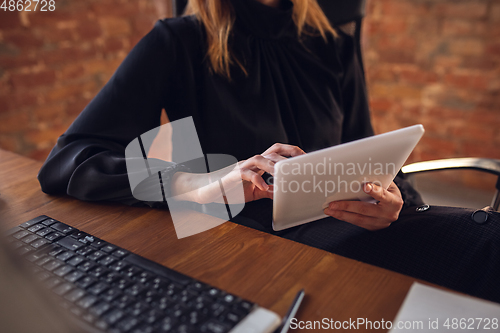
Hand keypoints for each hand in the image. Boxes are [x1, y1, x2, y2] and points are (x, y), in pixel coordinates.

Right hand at [171, 143, 304, 203]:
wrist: (210, 192)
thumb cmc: (232, 190)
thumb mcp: (255, 192)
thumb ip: (269, 191)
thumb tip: (283, 194)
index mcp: (259, 165)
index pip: (278, 152)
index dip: (292, 152)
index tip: (307, 158)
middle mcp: (252, 162)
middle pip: (273, 150)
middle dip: (288, 153)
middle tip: (302, 161)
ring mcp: (242, 167)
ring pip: (260, 159)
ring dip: (273, 165)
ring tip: (283, 173)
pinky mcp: (233, 175)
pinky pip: (246, 174)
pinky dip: (256, 180)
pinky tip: (263, 187)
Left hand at [323, 182, 403, 230]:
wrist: (394, 206)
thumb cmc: (388, 190)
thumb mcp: (387, 184)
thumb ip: (377, 180)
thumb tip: (359, 176)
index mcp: (394, 201)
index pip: (383, 195)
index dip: (374, 191)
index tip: (365, 186)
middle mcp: (388, 214)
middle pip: (365, 210)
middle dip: (347, 206)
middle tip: (332, 203)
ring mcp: (380, 223)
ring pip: (358, 219)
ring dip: (341, 214)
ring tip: (329, 210)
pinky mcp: (373, 227)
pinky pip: (357, 223)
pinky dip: (345, 217)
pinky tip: (335, 213)